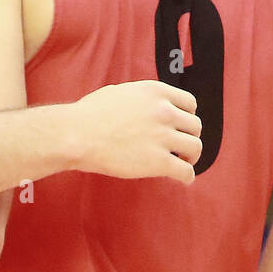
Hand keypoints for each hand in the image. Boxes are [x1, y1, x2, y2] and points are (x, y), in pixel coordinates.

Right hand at [74, 81, 200, 183]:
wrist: (77, 135)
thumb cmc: (88, 115)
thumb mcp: (119, 92)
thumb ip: (141, 97)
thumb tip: (147, 105)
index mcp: (155, 92)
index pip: (189, 103)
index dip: (187, 116)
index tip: (181, 126)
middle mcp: (164, 112)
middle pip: (195, 126)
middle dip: (189, 136)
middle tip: (181, 146)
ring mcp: (162, 137)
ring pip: (195, 147)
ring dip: (191, 156)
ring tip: (183, 162)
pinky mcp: (158, 162)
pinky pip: (185, 171)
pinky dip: (187, 177)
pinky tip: (183, 179)